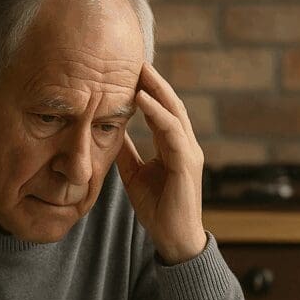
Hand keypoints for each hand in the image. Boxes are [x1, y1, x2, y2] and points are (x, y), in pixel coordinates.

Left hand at [116, 62, 207, 264]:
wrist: (173, 239)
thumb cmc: (158, 209)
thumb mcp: (134, 174)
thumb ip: (127, 151)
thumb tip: (110, 130)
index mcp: (174, 146)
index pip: (162, 110)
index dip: (148, 90)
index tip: (130, 71)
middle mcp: (185, 145)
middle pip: (171, 104)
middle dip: (154, 82)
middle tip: (136, 59)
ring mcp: (189, 152)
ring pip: (174, 112)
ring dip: (157, 91)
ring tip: (140, 72)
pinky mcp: (187, 163)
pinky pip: (173, 131)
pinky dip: (158, 113)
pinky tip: (142, 100)